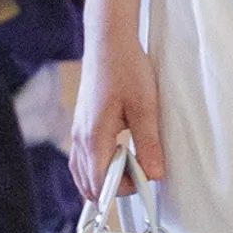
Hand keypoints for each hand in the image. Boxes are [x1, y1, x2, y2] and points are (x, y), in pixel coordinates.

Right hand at [70, 25, 164, 188]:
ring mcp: (78, 131)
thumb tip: (154, 174)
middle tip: (139, 175)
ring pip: (82, 173)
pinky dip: (95, 168)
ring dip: (103, 179)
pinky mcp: (81, 124)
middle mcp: (80, 138)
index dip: (121, 190)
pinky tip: (116, 158)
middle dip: (113, 188)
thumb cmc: (126, 69)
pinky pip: (81, 159)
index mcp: (94, 137)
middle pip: (87, 184)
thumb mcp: (145, 107)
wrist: (108, 42)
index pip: (100, 183)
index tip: (144, 180)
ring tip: (130, 168)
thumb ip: (149, 143)